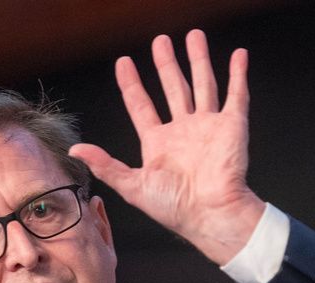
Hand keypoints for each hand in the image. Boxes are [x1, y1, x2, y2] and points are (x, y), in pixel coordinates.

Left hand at [70, 29, 265, 264]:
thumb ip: (105, 165)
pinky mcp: (232, 126)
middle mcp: (183, 131)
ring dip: (198, 60)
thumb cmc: (173, 207)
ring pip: (202, 85)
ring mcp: (208, 126)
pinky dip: (237, 75)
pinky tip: (238, 56)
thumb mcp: (131, 186)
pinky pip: (236, 95)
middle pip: (172, 88)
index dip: (131, 84)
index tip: (124, 63)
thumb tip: (75, 150)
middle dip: (166, 64)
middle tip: (160, 41)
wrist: (210, 214)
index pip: (141, 105)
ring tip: (193, 36)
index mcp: (158, 144)